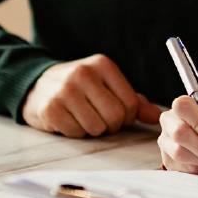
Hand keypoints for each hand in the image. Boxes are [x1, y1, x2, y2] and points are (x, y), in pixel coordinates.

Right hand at [21, 54, 161, 137]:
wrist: (38, 86)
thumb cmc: (81, 88)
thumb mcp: (107, 86)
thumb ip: (134, 100)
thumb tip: (159, 117)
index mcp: (103, 65)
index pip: (130, 103)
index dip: (127, 117)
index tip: (117, 115)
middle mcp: (84, 73)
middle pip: (115, 116)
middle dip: (111, 126)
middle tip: (100, 121)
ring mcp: (65, 90)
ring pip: (96, 128)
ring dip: (93, 131)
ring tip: (83, 118)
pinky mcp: (51, 108)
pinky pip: (76, 133)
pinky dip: (76, 133)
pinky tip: (69, 120)